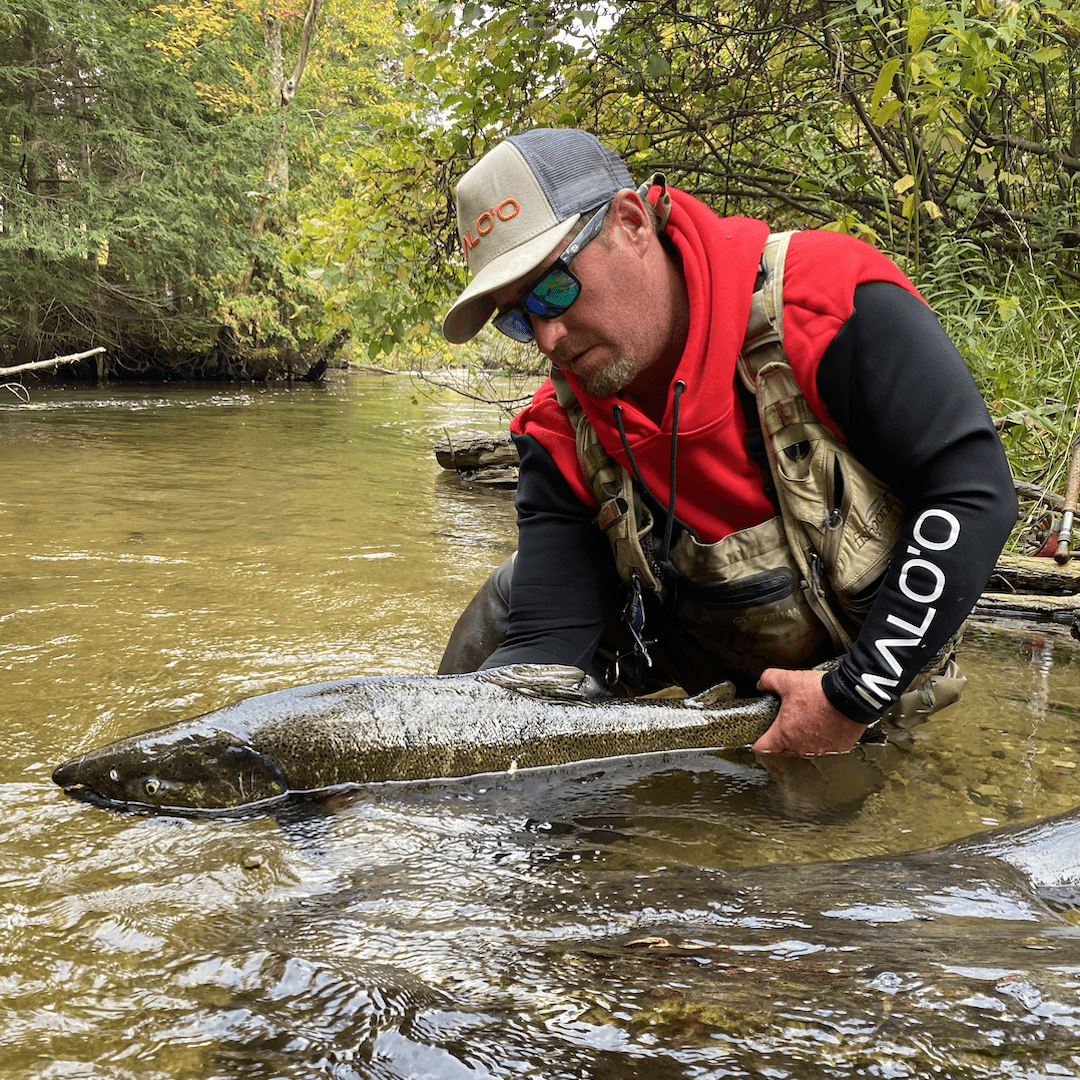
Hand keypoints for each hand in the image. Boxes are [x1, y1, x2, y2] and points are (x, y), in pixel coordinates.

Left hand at [751, 667, 865, 755]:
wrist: (852, 697)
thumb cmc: (820, 692)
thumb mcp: (787, 679)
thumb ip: (768, 680)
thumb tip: (762, 684)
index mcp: (783, 735)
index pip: (761, 748)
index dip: (758, 740)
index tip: (760, 734)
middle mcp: (801, 748)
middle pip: (782, 749)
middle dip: (781, 736)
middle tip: (785, 721)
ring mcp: (820, 750)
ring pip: (804, 748)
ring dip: (803, 737)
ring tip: (807, 720)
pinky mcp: (838, 748)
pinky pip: (825, 746)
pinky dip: (823, 737)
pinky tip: (825, 723)